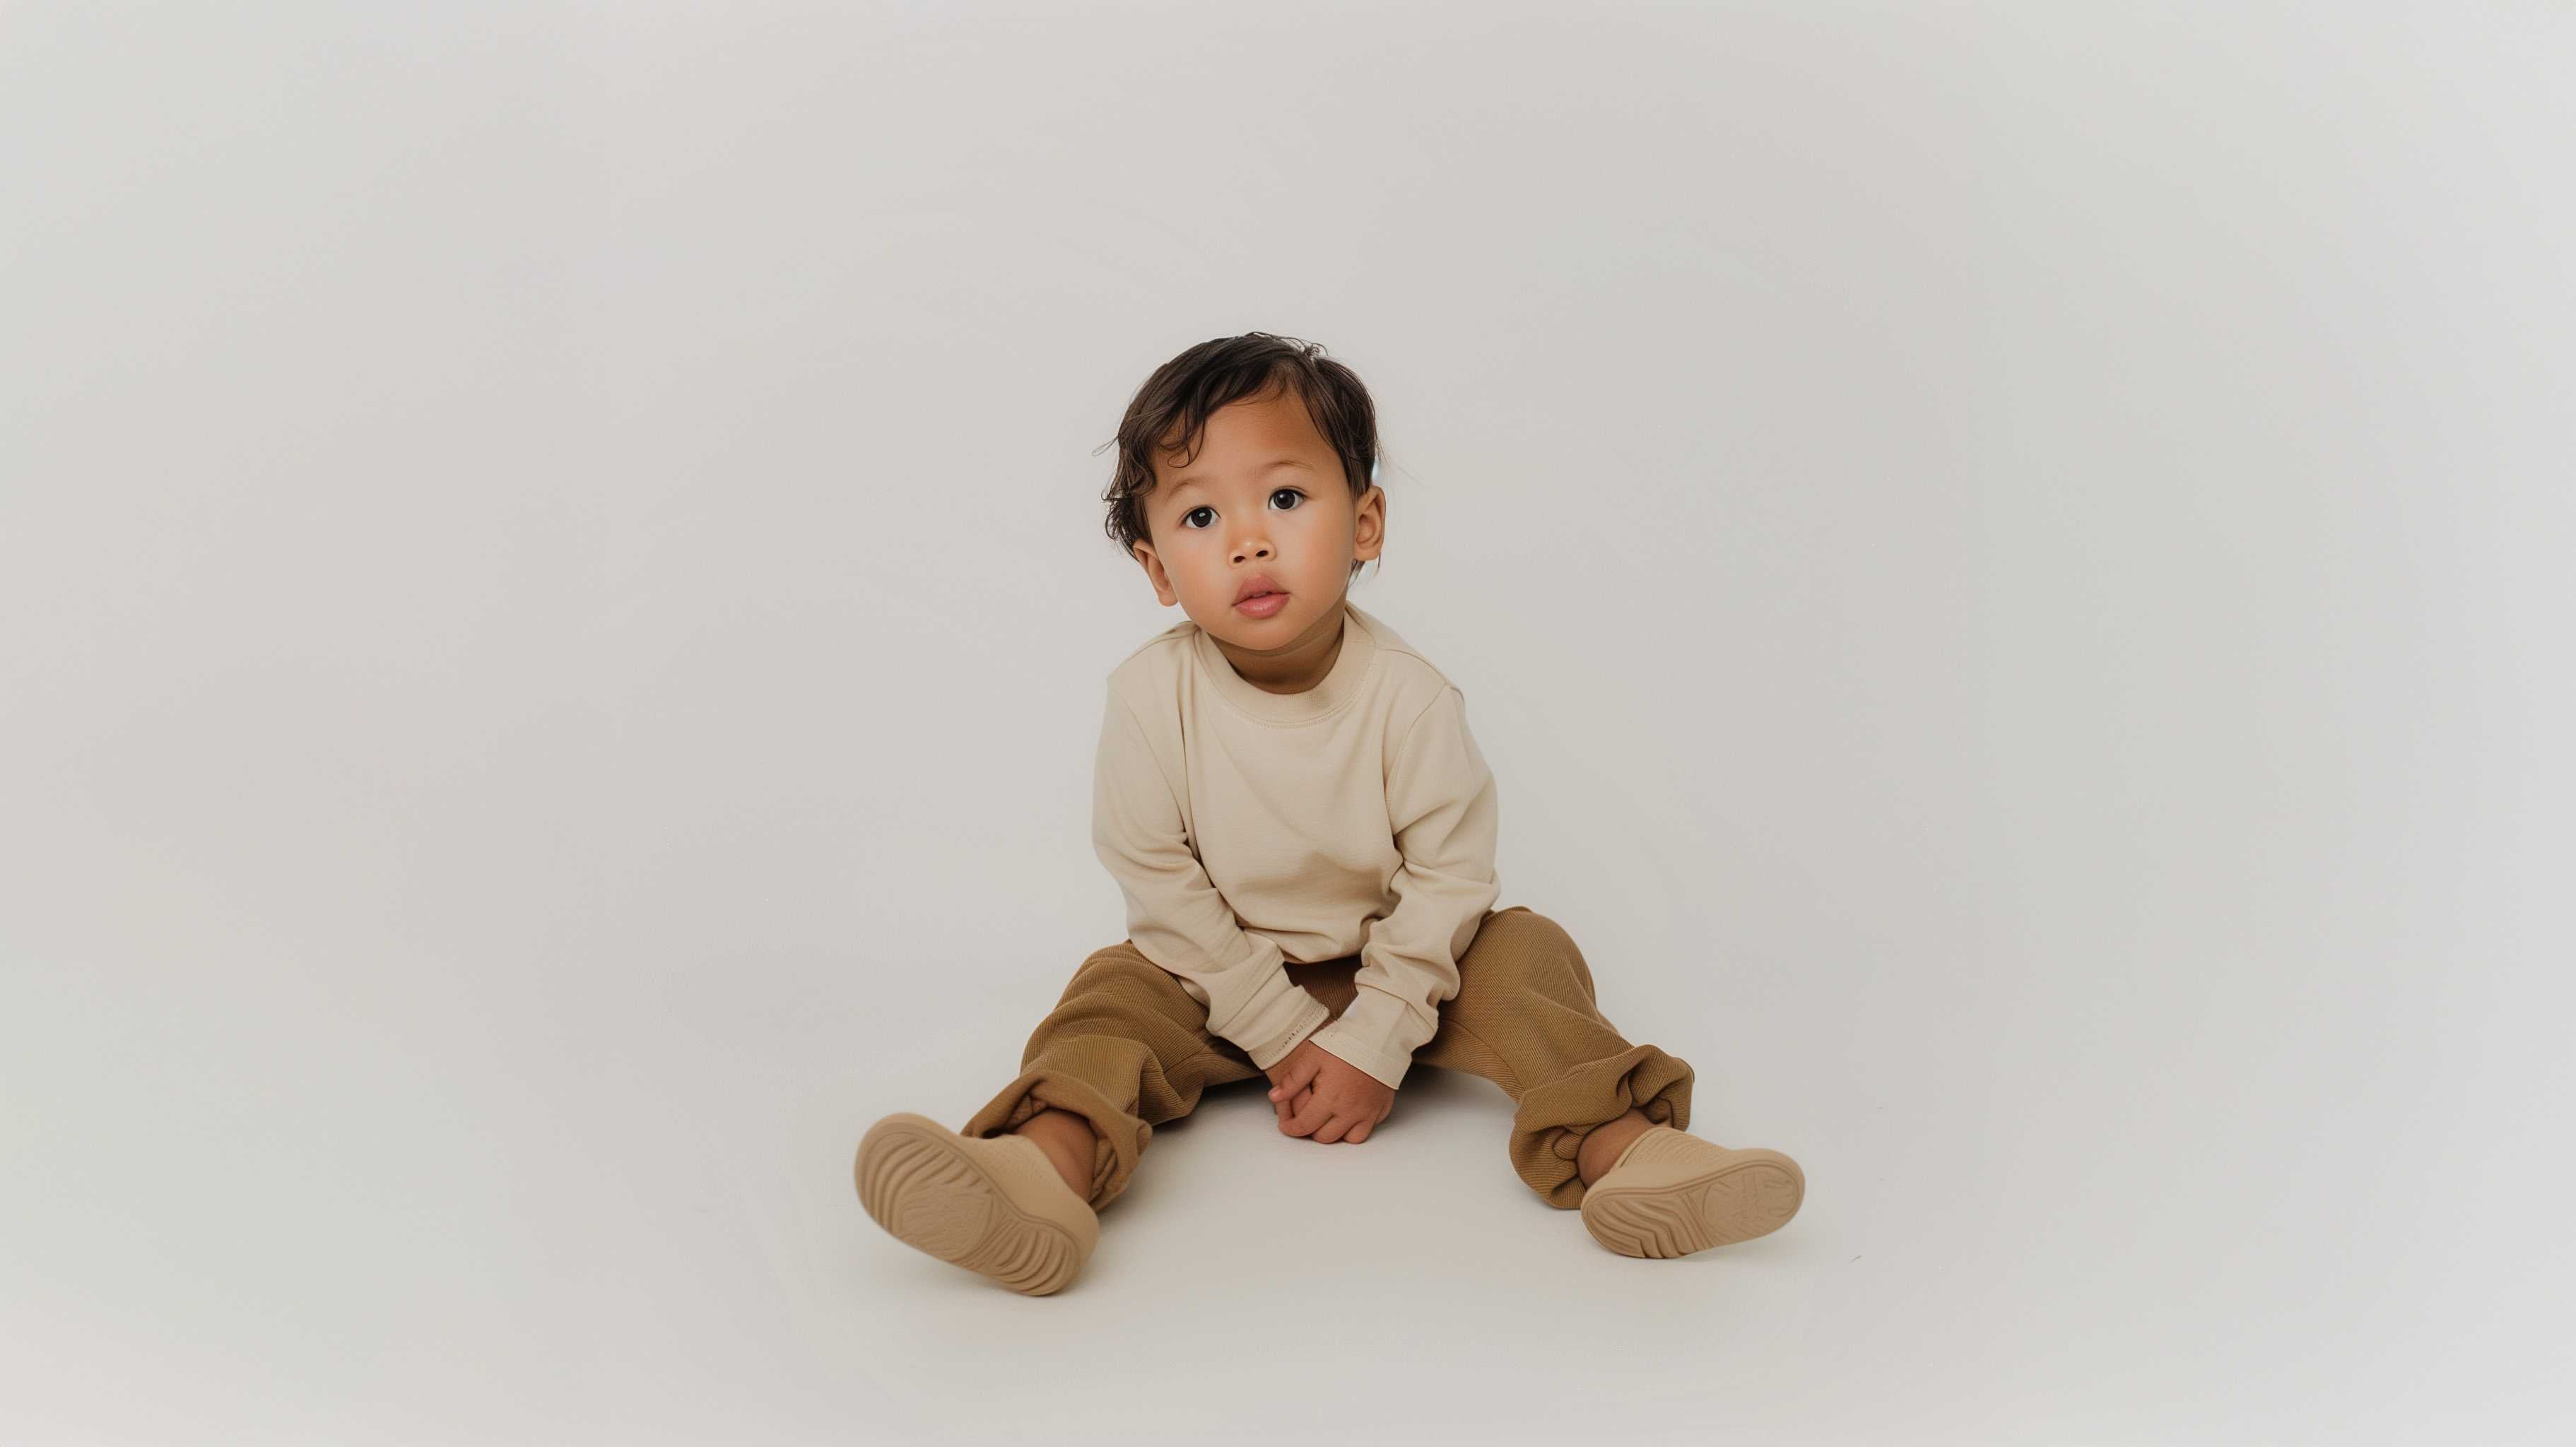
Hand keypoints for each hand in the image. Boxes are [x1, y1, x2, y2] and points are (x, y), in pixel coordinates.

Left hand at [1262, 1038, 1394, 1143]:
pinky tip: (1349, 1111)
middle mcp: (1351, 1111)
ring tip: (1328, 1118)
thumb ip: (1293, 1080)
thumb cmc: (1346, 1043)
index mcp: (1330, 1100)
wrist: (1380, 1035)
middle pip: (1326, 1137)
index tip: (1286, 1124)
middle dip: (1311, 1131)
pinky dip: (1357, 1125)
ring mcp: (1369, 1111)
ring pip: (1350, 1139)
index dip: (1290, 1128)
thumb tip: (1275, 1097)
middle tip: (1305, 1118)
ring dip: (1337, 1133)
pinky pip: (1368, 1127)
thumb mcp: (1312, 1056)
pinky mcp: (1382, 1107)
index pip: (1305, 1126)